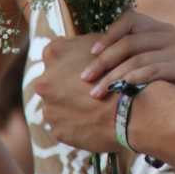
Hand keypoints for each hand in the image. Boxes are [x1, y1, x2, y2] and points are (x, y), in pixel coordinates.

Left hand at [33, 33, 121, 152]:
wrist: (131, 107)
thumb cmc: (120, 70)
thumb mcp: (102, 42)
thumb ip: (83, 43)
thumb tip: (82, 45)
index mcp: (53, 55)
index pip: (57, 54)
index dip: (73, 61)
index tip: (85, 67)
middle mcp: (43, 82)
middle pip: (52, 82)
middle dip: (67, 85)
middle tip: (89, 88)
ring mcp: (49, 110)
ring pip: (58, 106)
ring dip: (71, 106)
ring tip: (94, 107)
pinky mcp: (58, 131)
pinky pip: (66, 126)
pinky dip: (77, 124)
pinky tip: (94, 121)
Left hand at [78, 12, 174, 99]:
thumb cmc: (159, 90)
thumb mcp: (141, 65)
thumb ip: (125, 54)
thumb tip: (88, 50)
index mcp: (162, 29)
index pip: (131, 20)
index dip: (109, 34)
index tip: (91, 53)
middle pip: (131, 41)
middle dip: (104, 60)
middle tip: (86, 78)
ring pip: (139, 57)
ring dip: (113, 76)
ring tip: (97, 92)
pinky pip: (154, 71)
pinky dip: (134, 79)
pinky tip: (120, 90)